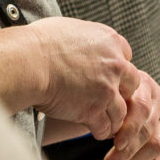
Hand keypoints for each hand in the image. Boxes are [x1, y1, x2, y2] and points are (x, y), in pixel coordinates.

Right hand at [0, 19, 159, 159]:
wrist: (27, 61)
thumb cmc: (38, 42)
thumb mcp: (71, 29)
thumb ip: (86, 39)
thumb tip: (83, 42)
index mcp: (111, 41)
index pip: (127, 61)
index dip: (118, 74)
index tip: (109, 81)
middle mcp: (116, 65)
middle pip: (132, 88)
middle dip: (122, 97)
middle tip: (111, 105)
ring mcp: (107, 89)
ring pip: (122, 112)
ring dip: (113, 119)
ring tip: (104, 123)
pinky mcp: (95, 110)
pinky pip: (106, 127)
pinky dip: (101, 131)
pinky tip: (93, 130)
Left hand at [98, 72, 159, 159]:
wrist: (103, 100)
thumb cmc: (97, 95)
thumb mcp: (97, 90)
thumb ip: (103, 97)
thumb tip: (105, 105)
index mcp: (142, 83)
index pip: (142, 109)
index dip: (129, 128)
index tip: (114, 143)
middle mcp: (158, 99)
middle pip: (148, 129)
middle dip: (128, 150)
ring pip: (158, 144)